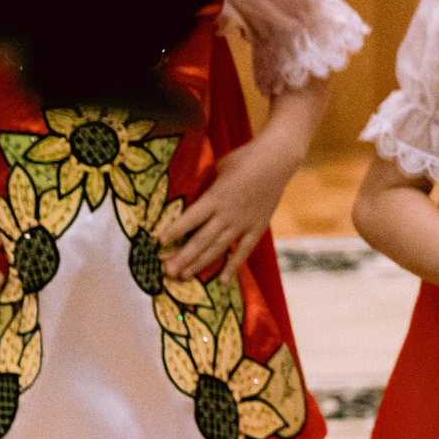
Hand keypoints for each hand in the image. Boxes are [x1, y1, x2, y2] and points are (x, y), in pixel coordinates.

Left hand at [160, 139, 299, 282]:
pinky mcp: (258, 226)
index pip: (191, 218)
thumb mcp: (219, 168)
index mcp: (216, 197)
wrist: (279, 159)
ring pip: (219, 248)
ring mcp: (244, 222)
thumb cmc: (245, 157)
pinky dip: (234, 265)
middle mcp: (228, 214)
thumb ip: (207, 186)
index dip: (175, 231)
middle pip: (202, 239)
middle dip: (183, 256)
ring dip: (200, 263)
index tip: (159, 243)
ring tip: (184, 276)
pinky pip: (244, 250)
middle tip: (168, 271)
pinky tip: (222, 280)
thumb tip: (195, 195)